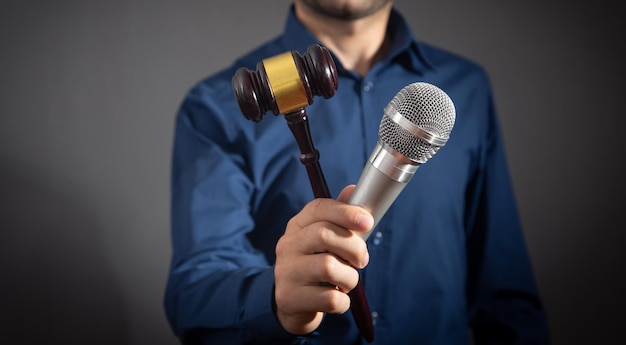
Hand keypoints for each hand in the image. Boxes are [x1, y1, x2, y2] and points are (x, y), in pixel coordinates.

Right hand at [274, 185, 372, 334]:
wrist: (291, 304)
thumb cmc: (315, 265)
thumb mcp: (324, 240)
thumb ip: (340, 217)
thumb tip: (353, 189)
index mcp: (297, 226)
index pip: (318, 208)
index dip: (346, 212)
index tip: (368, 222)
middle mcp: (287, 245)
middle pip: (324, 234)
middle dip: (354, 247)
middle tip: (361, 260)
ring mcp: (286, 272)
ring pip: (329, 267)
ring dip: (350, 277)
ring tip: (346, 282)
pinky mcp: (290, 298)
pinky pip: (330, 298)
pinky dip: (343, 301)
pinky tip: (337, 298)